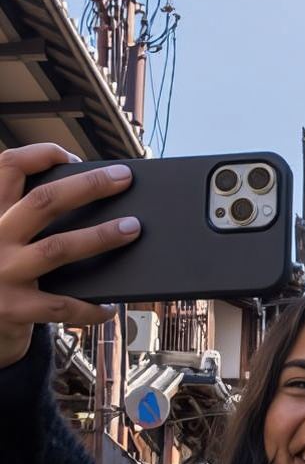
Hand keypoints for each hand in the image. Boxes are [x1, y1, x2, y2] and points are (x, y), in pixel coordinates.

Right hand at [0, 143, 140, 367]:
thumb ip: (29, 220)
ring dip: (100, 236)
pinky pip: (62, 305)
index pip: (9, 167)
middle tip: (123, 179)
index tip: (71, 155)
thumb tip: (90, 199)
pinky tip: (108, 308)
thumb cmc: (3, 275)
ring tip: (132, 228)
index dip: (41, 154)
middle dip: (89, 185)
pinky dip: (90, 308)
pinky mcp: (14, 309)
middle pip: (43, 201)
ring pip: (57, 247)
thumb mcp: (5, 239)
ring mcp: (3, 273)